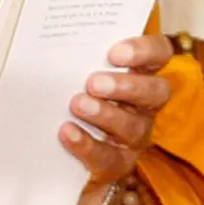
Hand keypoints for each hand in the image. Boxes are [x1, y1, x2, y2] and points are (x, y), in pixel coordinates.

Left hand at [62, 35, 173, 204]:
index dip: (144, 50)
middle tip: (95, 82)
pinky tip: (67, 132)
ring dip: (106, 114)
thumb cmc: (67, 101)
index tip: (115, 53)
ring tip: (78, 104)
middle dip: (126, 86)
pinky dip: (87, 145)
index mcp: (137, 75)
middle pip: (155, 92)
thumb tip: (45, 40)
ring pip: (133, 126)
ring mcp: (133, 137)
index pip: (158, 54)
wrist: (59, 157)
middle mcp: (143, 106)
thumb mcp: (72, 76)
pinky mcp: (116, 164)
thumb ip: (72, 59)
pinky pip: (108, 158)